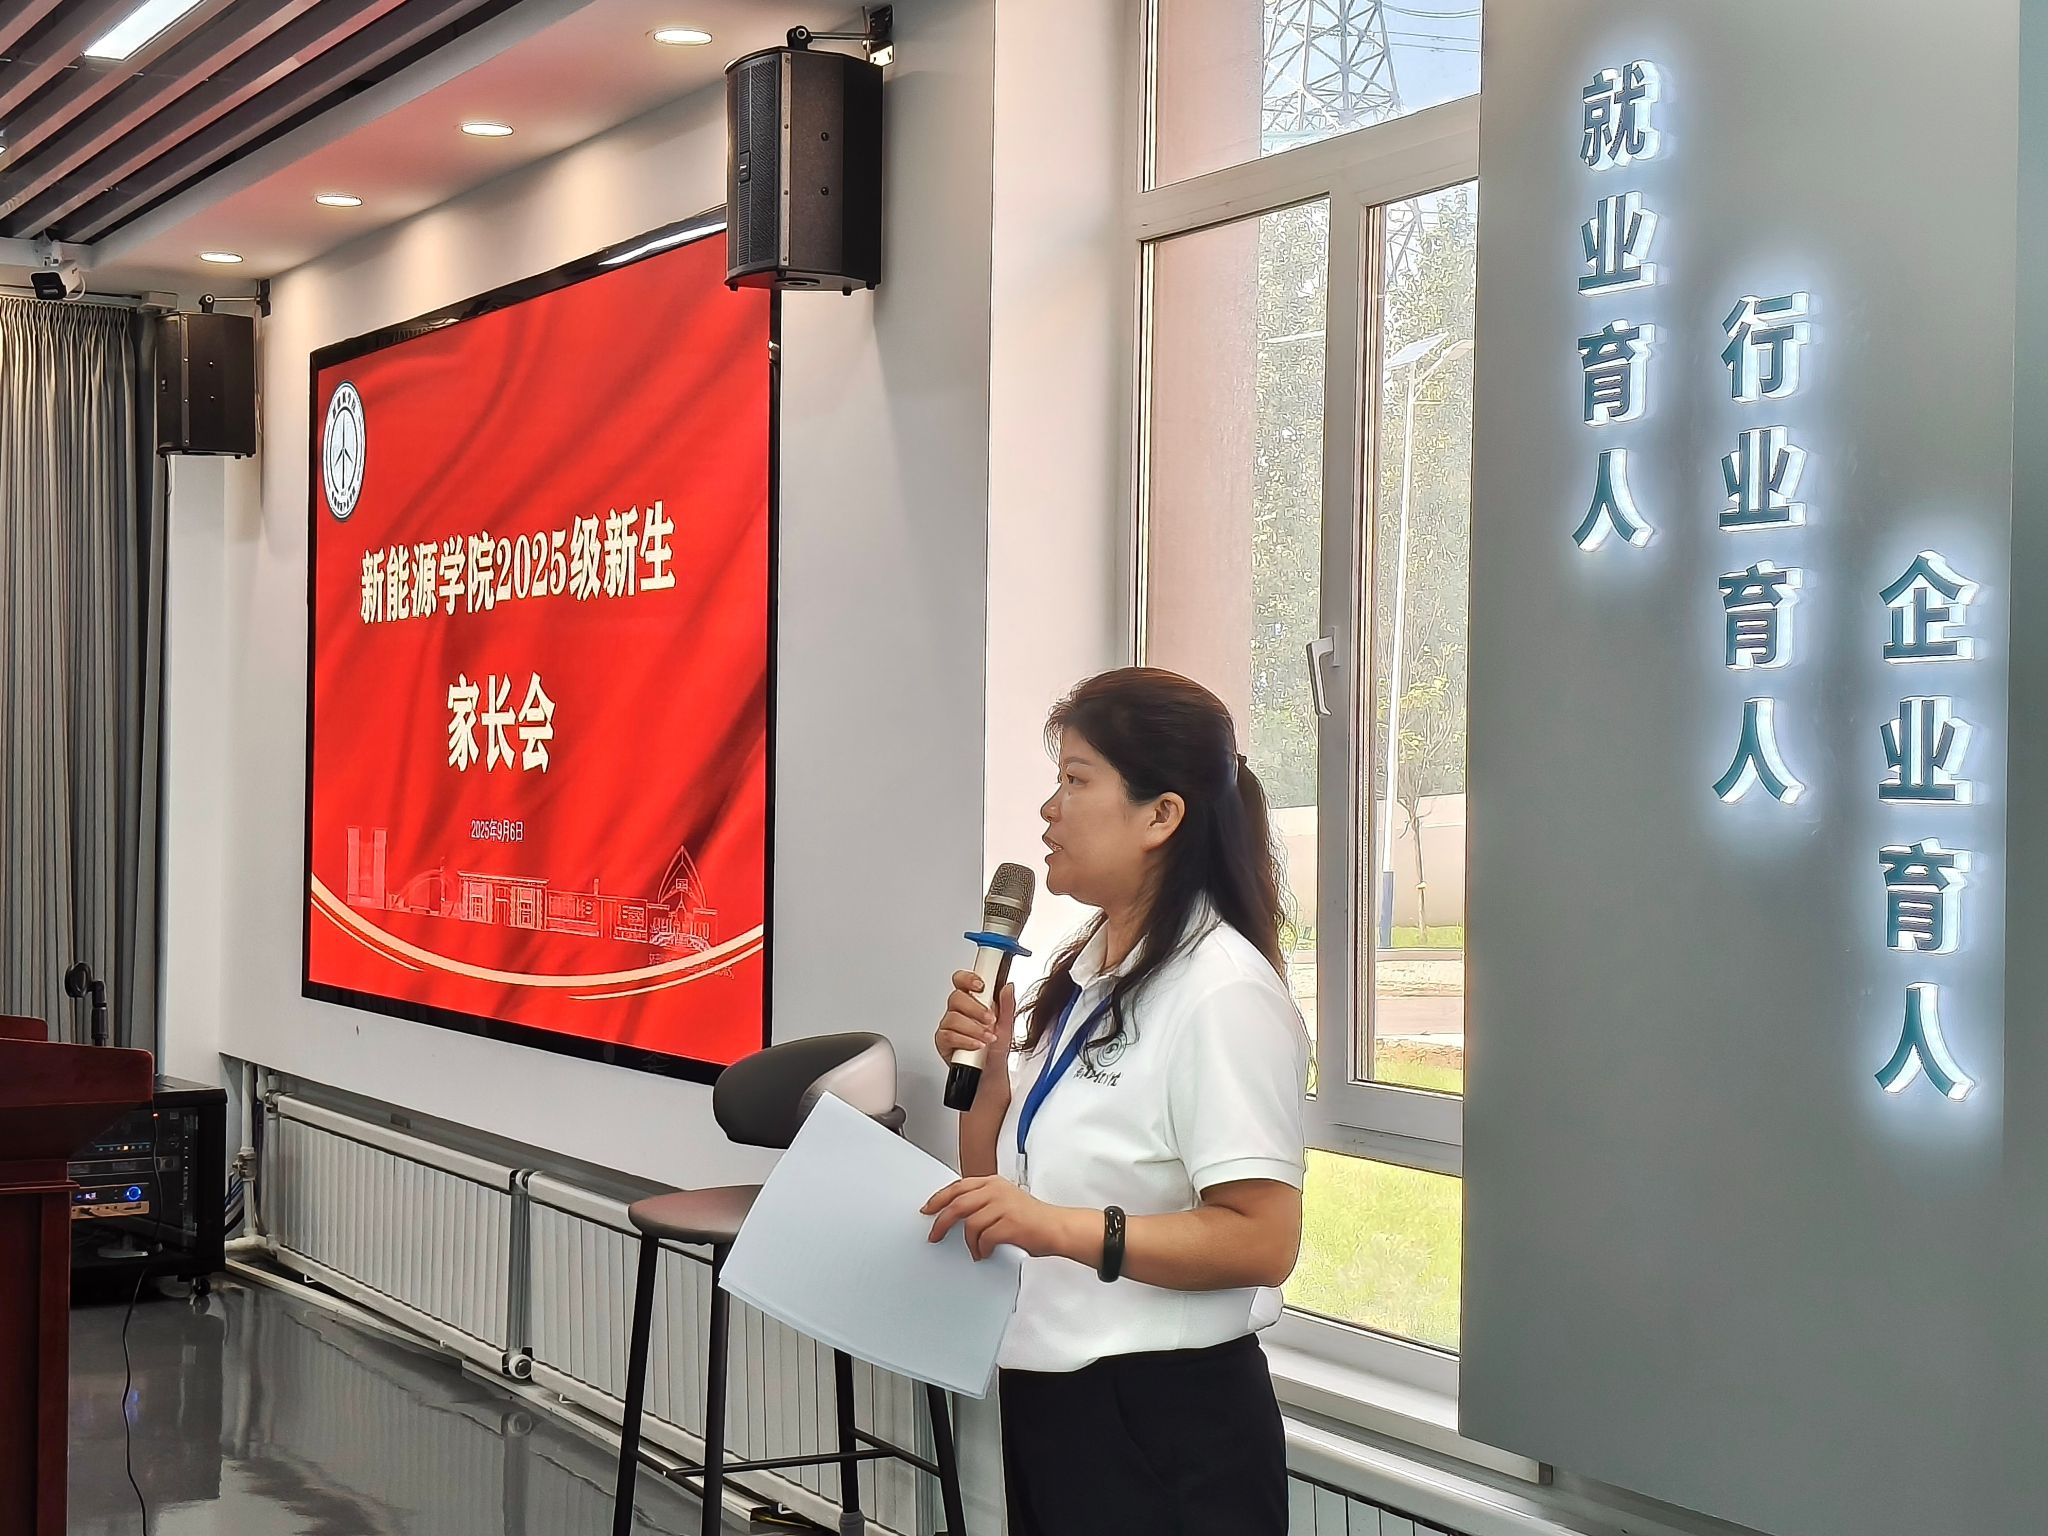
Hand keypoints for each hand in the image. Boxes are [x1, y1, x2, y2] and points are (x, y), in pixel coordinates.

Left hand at [922, 1176, 1087, 1262]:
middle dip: (941, 1222)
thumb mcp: (1006, 1200)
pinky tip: (985, 1252)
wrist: (1057, 1227)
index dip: (939, 1198)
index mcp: (993, 1183)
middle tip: (934, 1235)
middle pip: (957, 1204)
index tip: (928, 1209)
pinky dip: (981, 1249)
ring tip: (974, 1250)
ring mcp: (1003, 1206)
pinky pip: (984, 1239)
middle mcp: (996, 1191)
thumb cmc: (1033, 1218)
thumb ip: (983, 1202)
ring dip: (968, 1242)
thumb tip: (956, 1214)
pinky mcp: (1009, 1224)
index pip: (958, 1187)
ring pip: (969, 1224)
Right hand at [934, 972, 1015, 1111]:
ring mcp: (949, 1026)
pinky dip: (964, 1040)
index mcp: (973, 1002)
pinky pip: (947, 1035)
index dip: (969, 979)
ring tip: (987, 1037)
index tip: (981, 986)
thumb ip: (1007, 1005)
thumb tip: (1008, 987)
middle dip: (975, 1009)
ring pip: (952, 1017)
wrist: (990, 1075)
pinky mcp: (943, 1041)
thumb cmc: (995, 1050)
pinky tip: (975, 1045)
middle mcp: (959, 1012)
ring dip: (973, 1028)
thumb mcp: (1007, 1026)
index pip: (963, 981)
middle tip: (989, 1020)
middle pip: (956, 998)